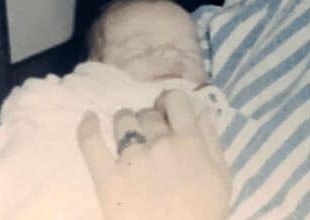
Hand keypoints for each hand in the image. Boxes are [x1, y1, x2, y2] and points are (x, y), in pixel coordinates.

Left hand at [77, 90, 230, 219]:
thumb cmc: (204, 213)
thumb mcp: (222, 178)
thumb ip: (213, 141)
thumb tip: (204, 110)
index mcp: (189, 141)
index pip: (176, 100)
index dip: (171, 101)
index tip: (169, 110)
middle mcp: (159, 143)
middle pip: (149, 113)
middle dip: (152, 118)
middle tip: (153, 133)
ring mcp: (130, 159)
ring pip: (123, 121)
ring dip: (126, 120)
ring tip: (127, 129)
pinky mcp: (106, 177)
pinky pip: (91, 143)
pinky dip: (87, 127)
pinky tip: (89, 118)